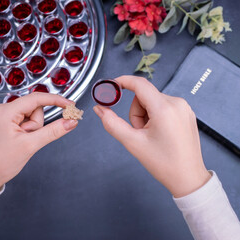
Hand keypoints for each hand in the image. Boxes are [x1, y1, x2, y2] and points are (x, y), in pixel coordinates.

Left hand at [0, 93, 77, 194]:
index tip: (70, 105)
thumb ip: (53, 131)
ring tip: (23, 140)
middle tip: (30, 138)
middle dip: (38, 124)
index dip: (56, 100)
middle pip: (35, 108)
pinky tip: (21, 139)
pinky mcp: (8, 120)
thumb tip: (71, 122)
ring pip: (33, 114)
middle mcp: (4, 109)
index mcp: (6, 112)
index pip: (36, 98)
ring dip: (34, 128)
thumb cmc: (3, 161)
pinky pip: (27, 119)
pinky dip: (30, 129)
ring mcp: (6, 114)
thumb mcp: (31, 145)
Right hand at [93, 76, 210, 197]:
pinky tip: (159, 133)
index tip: (111, 86)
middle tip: (139, 133)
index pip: (139, 84)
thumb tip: (99, 109)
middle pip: (144, 96)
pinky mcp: (185, 113)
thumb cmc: (164, 163)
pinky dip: (155, 117)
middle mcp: (177, 103)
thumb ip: (112, 123)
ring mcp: (183, 108)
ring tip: (150, 136)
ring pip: (152, 102)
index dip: (122, 82)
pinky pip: (162, 106)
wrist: (188, 178)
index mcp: (164, 109)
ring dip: (145, 116)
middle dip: (136, 113)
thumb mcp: (133, 143)